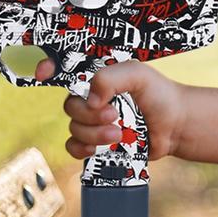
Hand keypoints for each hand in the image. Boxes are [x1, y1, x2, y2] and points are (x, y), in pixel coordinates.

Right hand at [35, 58, 186, 161]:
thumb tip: (90, 100)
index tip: (43, 72)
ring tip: (120, 134)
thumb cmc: (158, 95)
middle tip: (115, 116)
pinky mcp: (97, 143)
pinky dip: (82, 149)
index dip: (48, 67)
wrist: (174, 125)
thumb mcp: (138, 76)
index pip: (64, 69)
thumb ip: (111, 79)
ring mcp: (93, 121)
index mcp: (98, 77)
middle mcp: (91, 97)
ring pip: (74, 128)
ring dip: (94, 134)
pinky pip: (74, 147)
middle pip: (70, 106)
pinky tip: (97, 149)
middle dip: (89, 114)